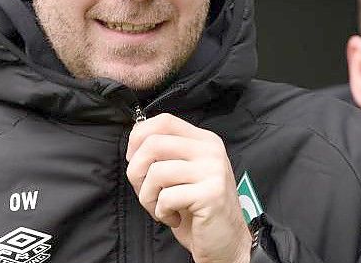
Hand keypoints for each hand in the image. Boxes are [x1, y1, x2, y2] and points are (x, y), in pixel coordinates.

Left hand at [126, 113, 251, 262]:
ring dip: (148, 196)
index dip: (139, 137)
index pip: (164, 120)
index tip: (134, 159)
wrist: (226, 240)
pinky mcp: (211, 194)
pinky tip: (174, 217)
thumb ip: (165, 153)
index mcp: (204, 140)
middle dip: (136, 171)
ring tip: (161, 207)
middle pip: (153, 143)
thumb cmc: (198, 208)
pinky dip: (161, 212)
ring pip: (156, 172)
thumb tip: (134, 142)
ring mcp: (213, 170)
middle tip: (145, 191)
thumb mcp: (182, 172)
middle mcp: (210, 150)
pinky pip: (166, 197)